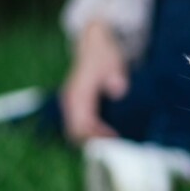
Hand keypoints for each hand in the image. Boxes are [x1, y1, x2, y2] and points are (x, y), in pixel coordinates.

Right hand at [61, 21, 128, 143]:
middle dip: (94, 144)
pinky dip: (91, 134)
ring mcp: (72, 103)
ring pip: (76, 132)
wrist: (93, 41)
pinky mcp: (77, 105)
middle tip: (117, 149)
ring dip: (92, 141)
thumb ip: (116, 74)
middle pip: (76, 133)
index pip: (81, 125)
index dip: (96, 138)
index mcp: (78, 93)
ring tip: (115, 145)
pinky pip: (79, 126)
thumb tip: (118, 89)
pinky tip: (110, 137)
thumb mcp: (113, 59)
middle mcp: (71, 101)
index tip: (114, 143)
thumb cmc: (104, 52)